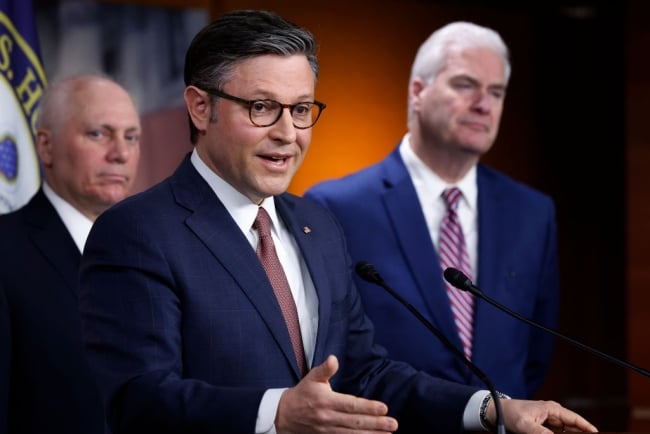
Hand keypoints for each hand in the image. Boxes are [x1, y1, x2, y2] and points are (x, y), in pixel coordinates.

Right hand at [275, 354, 397, 433]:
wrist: (282, 416)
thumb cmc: (302, 394)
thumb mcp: (312, 378)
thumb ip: (325, 369)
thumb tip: (334, 358)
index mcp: (326, 401)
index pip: (351, 404)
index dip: (368, 407)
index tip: (384, 408)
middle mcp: (328, 418)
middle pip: (355, 422)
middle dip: (376, 424)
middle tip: (393, 424)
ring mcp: (327, 431)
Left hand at [488, 399, 597, 432]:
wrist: (497, 412)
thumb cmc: (511, 413)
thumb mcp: (525, 425)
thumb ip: (541, 433)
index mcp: (552, 409)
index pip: (574, 419)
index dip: (587, 427)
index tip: (597, 433)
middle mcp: (553, 414)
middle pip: (573, 426)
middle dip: (580, 433)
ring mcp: (549, 420)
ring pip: (566, 432)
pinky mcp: (544, 427)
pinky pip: (557, 433)